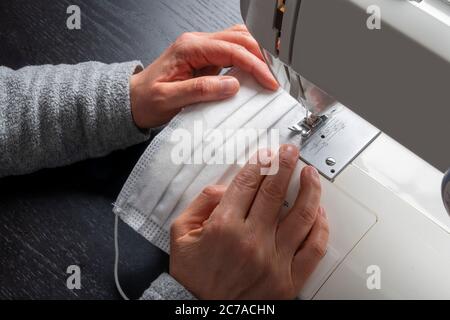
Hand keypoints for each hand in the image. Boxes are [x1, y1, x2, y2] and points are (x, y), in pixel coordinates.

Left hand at [130, 25, 278, 129]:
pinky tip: (257, 71)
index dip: (255, 65)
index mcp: (189, 48)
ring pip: (238, 40)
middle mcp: (197, 43)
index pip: (232, 50)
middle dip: (262, 56)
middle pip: (239, 38)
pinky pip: (233, 52)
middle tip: (276, 77)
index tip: (269, 82)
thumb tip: (232, 85)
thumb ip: (200, 90)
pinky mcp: (205, 59)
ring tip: (271, 73)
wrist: (133, 101)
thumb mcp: (169, 99)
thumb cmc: (147, 100)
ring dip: (257, 54)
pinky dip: (249, 59)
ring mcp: (202, 49)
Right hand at [170, 145, 328, 299]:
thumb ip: (201, 203)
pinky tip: (319, 211)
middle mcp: (251, 241)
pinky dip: (320, 226)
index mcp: (223, 227)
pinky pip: (313, 248)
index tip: (267, 154)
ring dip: (309, 189)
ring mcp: (273, 261)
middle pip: (275, 192)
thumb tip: (226, 187)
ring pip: (302, 215)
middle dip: (285, 164)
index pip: (248, 183)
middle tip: (291, 151)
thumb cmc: (193, 276)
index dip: (260, 162)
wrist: (203, 312)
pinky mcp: (288, 280)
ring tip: (310, 174)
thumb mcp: (181, 233)